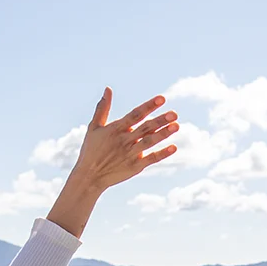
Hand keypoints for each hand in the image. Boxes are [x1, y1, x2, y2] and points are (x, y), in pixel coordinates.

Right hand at [47, 90, 179, 236]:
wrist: (89, 176)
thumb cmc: (91, 149)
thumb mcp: (94, 127)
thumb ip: (102, 108)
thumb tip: (108, 89)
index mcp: (116, 129)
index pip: (135, 115)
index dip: (149, 106)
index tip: (162, 99)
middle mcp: (124, 140)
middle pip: (145, 128)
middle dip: (160, 120)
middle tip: (174, 113)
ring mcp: (130, 154)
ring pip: (149, 142)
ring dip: (163, 134)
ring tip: (177, 125)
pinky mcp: (134, 167)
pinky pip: (150, 159)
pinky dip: (162, 154)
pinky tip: (173, 147)